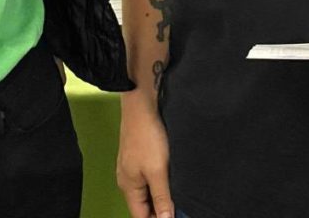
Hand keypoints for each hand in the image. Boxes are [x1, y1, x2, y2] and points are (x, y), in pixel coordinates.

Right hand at [117, 94, 173, 217]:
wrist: (142, 102)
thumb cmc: (147, 136)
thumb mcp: (157, 170)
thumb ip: (162, 198)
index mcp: (128, 187)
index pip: (141, 217)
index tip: (176, 216)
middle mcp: (128, 179)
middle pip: (144, 206)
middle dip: (161, 210)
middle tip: (181, 206)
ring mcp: (133, 166)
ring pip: (148, 191)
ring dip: (161, 196)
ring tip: (179, 196)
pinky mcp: (139, 155)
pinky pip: (149, 177)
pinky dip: (160, 183)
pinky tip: (173, 179)